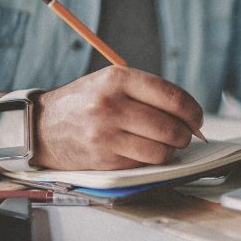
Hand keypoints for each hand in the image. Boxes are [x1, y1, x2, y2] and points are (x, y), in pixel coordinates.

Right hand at [32, 66, 203, 169]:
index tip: (197, 119)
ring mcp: (106, 133)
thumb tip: (191, 116)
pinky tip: (144, 151)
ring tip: (165, 145)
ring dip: (171, 150)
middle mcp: (111, 104)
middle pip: (171, 127)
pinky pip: (144, 162)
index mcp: (118, 78)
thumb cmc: (86, 103)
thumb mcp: (112, 83)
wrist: (43, 126)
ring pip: (161, 150)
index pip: (173, 97)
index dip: (193, 111)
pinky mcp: (103, 158)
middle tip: (184, 135)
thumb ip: (149, 94)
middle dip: (185, 135)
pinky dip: (151, 159)